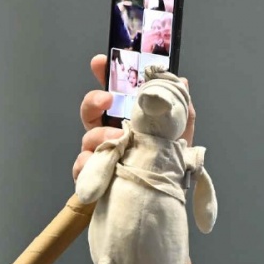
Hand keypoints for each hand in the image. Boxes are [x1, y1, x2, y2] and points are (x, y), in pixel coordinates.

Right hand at [73, 53, 195, 178]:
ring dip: (100, 135)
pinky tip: (97, 164)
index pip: (112, 93)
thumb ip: (181, 110)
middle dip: (94, 100)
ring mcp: (100, 155)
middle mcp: (110, 134)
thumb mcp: (180, 137)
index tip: (100, 61)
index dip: (104, 76)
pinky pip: (82, 168)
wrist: (162, 201)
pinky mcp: (95, 177)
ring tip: (118, 138)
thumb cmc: (166, 167)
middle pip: (90, 111)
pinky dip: (86, 164)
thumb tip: (181, 81)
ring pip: (87, 138)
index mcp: (127, 120)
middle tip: (107, 98)